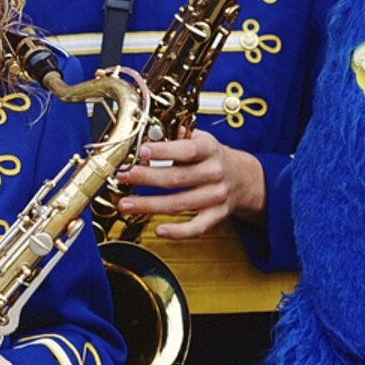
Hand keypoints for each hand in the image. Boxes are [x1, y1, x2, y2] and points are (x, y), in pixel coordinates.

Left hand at [118, 131, 264, 237]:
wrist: (242, 177)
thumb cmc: (212, 156)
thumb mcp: (200, 139)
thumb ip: (177, 136)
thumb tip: (150, 132)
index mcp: (210, 150)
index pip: (187, 150)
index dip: (164, 151)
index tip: (142, 151)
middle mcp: (215, 173)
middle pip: (177, 178)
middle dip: (146, 178)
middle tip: (122, 176)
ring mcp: (216, 196)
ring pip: (180, 204)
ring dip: (149, 205)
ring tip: (126, 204)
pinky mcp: (216, 216)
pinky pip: (196, 227)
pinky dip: (177, 231)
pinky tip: (158, 229)